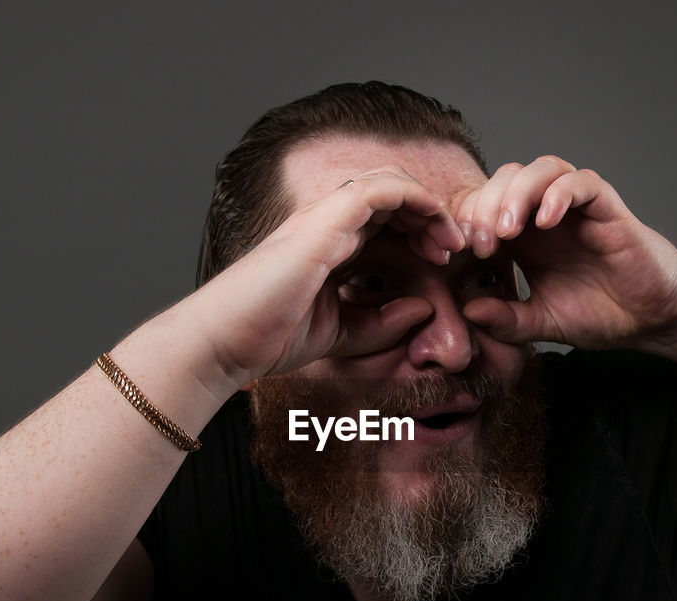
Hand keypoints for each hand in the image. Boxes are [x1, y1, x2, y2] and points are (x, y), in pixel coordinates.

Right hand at [200, 168, 465, 379]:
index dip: (419, 228)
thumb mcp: (340, 333)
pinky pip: (380, 190)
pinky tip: (434, 231)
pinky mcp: (323, 223)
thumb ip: (380, 322)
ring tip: (449, 239)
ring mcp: (323, 218)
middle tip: (453, 247)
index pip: (382, 215)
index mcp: (328, 243)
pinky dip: (416, 200)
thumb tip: (423, 309)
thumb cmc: (266, 337)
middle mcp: (326, 222)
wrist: (223, 342)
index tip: (442, 260)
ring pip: (389, 181)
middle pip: (390, 191)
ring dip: (427, 204)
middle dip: (429, 212)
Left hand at [454, 156, 676, 356]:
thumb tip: (468, 311)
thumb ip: (507, 319)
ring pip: (539, 169)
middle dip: (483, 206)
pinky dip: (558, 194)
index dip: (465, 222)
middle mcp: (547, 214)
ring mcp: (577, 207)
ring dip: (516, 194)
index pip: (484, 206)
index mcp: (525, 236)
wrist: (653, 318)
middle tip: (480, 244)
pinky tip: (546, 222)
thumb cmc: (602, 313)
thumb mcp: (543, 323)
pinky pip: (581, 182)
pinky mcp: (607, 207)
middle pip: (505, 180)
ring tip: (506, 231)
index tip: (453, 255)